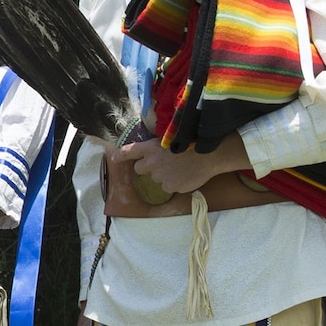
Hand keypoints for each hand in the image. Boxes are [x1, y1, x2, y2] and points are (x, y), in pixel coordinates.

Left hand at [118, 135, 250, 195]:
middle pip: (139, 169)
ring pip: (157, 179)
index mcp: (150, 147)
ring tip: (181, 168)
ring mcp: (160, 177)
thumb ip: (159, 147)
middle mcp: (151, 162)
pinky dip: (176, 183)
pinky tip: (186, 175)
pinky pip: (169, 187)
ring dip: (164, 175)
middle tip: (162, 164)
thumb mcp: (172, 138)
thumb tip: (153, 154)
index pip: (129, 151)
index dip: (120, 155)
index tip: (115, 158)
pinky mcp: (170, 187)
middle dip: (147, 167)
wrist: (210, 154)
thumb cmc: (193, 143)